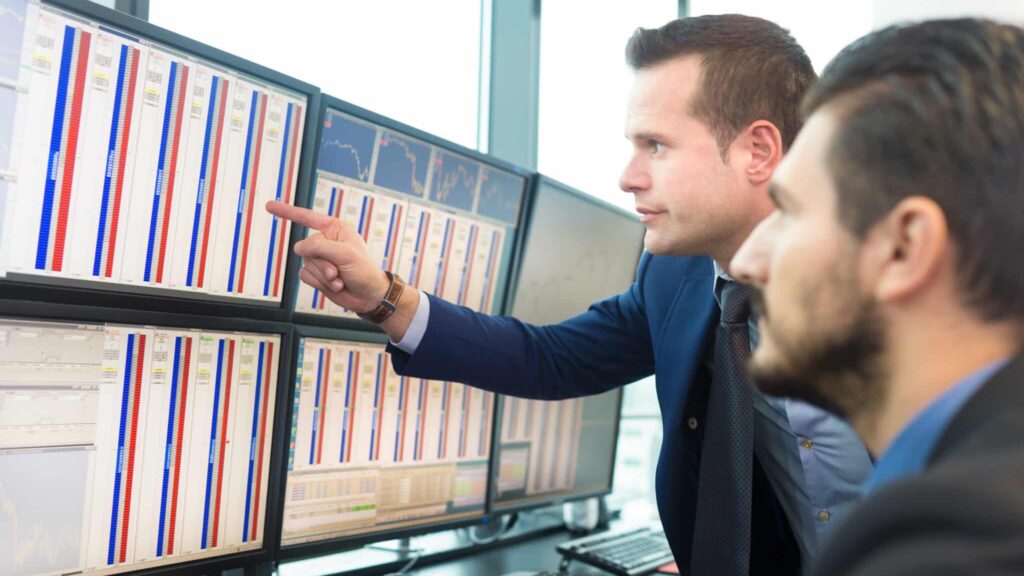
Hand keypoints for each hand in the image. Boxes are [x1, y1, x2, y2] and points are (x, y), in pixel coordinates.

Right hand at [266, 200, 387, 312]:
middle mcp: (326, 242)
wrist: (368, 296)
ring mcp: (321, 259)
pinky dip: (319, 283)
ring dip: (323, 276)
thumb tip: (298, 248)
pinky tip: (335, 285)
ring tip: (339, 279)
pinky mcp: (317, 274)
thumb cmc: (364, 271)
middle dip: (322, 264)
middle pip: (307, 248)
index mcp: (335, 229)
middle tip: (338, 271)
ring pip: (306, 264)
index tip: (269, 206)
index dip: (287, 212)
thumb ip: (319, 247)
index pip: (307, 218)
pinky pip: (305, 276)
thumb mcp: (345, 254)